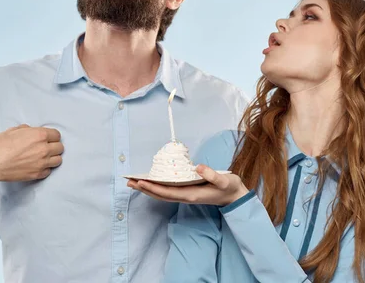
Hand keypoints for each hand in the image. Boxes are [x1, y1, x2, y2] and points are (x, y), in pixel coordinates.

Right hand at [0, 124, 62, 206]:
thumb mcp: (14, 130)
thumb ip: (28, 130)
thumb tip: (32, 131)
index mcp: (39, 135)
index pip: (57, 135)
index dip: (51, 136)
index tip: (47, 138)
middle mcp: (44, 149)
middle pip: (60, 147)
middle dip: (53, 146)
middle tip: (45, 147)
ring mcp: (42, 163)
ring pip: (58, 160)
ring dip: (52, 158)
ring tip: (43, 157)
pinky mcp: (37, 174)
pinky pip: (49, 171)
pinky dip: (45, 168)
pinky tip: (37, 165)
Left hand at [127, 164, 249, 205]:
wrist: (235, 196)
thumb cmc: (229, 187)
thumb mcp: (225, 181)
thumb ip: (212, 175)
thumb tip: (198, 167)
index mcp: (192, 195)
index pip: (168, 192)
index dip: (153, 187)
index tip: (141, 182)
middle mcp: (185, 197)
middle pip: (160, 195)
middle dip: (145, 188)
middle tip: (129, 181)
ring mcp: (185, 195)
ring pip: (162, 194)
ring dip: (147, 189)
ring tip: (134, 182)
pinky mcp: (186, 192)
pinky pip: (167, 191)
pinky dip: (156, 187)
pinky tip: (150, 182)